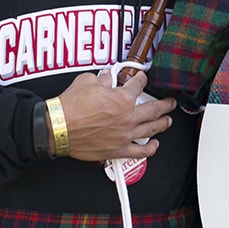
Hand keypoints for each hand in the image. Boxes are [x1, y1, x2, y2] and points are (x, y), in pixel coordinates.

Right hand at [55, 71, 175, 161]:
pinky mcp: (118, 150)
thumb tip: (107, 76)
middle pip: (155, 108)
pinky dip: (150, 149)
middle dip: (165, 104)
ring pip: (152, 129)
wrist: (58, 128)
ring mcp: (125, 134)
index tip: (142, 79)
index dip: (142, 79)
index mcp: (123, 98)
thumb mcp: (87, 81)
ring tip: (167, 121)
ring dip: (162, 124)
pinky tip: (154, 145)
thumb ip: (102, 78)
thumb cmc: (70, 107)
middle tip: (171, 102)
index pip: (139, 84)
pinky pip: (139, 151)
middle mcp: (128, 116)